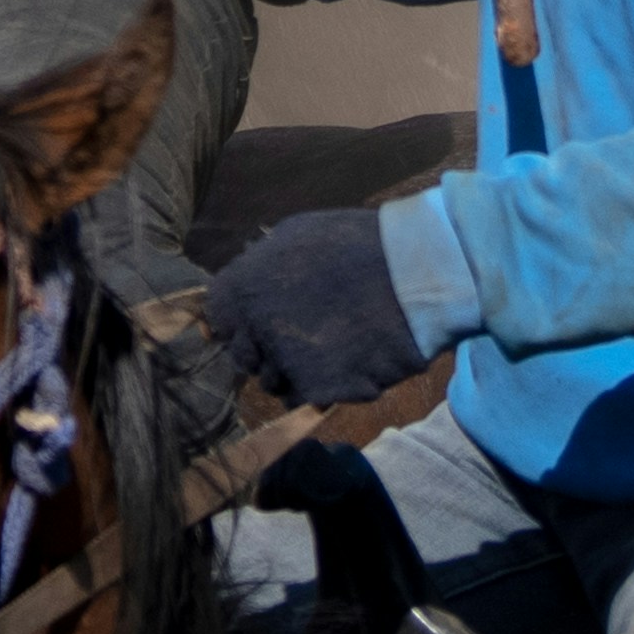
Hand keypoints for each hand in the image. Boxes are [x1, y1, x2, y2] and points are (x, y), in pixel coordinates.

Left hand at [205, 203, 444, 415]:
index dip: (241, 320)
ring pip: (272, 382)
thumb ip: (262, 264)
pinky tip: (346, 363)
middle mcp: (254, 329)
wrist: (415, 275)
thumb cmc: (359, 244)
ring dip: (293, 372)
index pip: (218, 318)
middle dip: (266, 350)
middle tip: (305, 333)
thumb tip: (247, 282)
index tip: (262, 318)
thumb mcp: (297, 235)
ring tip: (333, 347)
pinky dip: (320, 388)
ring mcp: (284, 363)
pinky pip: (301, 399)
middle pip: (243, 356)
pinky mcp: (316, 390)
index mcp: (243, 288)